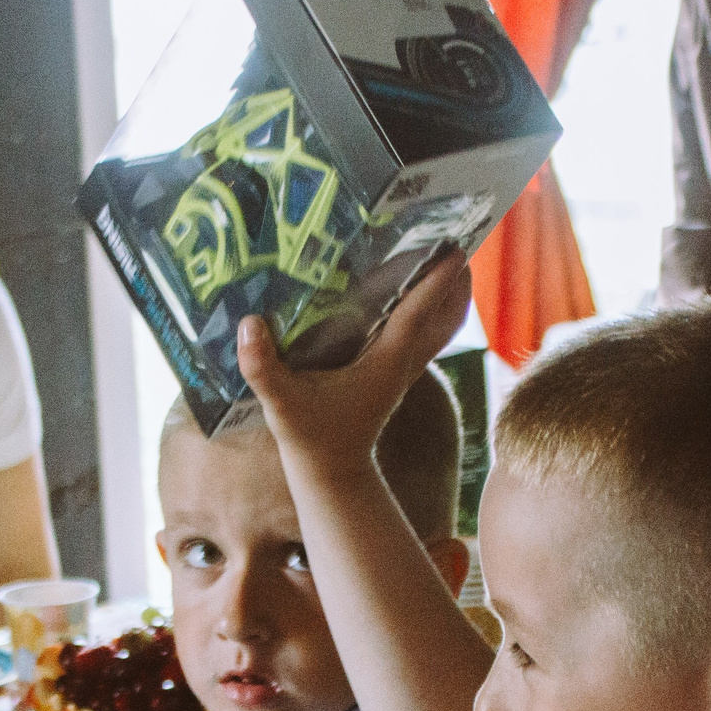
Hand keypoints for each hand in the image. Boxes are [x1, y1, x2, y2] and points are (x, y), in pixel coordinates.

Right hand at [238, 253, 472, 478]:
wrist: (332, 473)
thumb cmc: (309, 438)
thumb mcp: (280, 404)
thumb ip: (262, 368)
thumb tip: (247, 325)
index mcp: (385, 364)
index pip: (416, 317)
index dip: (434, 284)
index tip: (453, 250)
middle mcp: (403, 364)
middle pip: (445, 318)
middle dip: (457, 282)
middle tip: (462, 237)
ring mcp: (404, 370)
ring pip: (442, 328)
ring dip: (452, 296)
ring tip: (453, 256)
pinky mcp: (397, 374)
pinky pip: (427, 336)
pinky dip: (433, 311)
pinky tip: (420, 287)